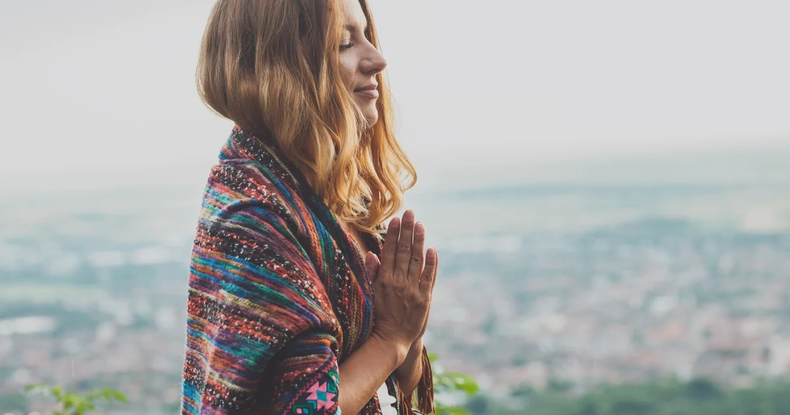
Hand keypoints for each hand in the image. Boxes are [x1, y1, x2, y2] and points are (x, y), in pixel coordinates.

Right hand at [365, 210, 438, 349]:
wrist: (391, 340)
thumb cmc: (379, 316)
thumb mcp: (370, 294)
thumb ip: (372, 273)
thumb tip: (371, 253)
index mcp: (383, 280)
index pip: (390, 251)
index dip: (393, 234)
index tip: (396, 219)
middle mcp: (398, 282)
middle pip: (404, 251)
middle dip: (407, 230)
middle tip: (410, 212)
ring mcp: (412, 290)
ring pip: (416, 260)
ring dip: (419, 241)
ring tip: (420, 224)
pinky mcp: (424, 299)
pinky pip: (428, 277)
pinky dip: (431, 263)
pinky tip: (432, 249)